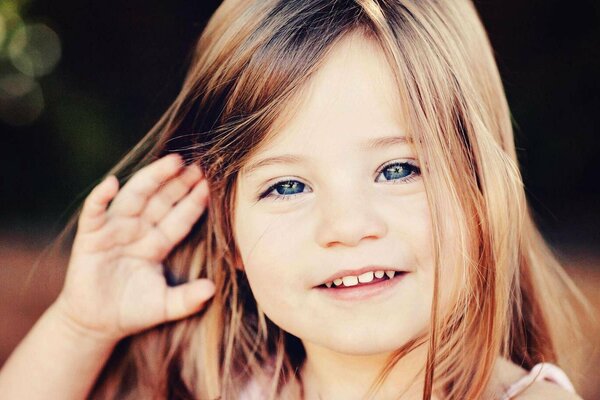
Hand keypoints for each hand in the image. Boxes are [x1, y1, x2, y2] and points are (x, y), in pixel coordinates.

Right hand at [53, 153, 214, 342]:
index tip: (211, 185)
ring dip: (151, 179)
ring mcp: (113, 231)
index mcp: (157, 244)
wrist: (95, 325)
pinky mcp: (89, 238)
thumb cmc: (132, 311)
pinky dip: (100, 197)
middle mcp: (137, 231)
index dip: (194, 202)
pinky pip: (94, 213)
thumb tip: (212, 290)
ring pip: (134, 198)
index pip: (179, 219)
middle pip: (161, 201)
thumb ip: (188, 299)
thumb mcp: (165, 306)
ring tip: (171, 162)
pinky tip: (111, 183)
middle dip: (178, 183)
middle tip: (198, 164)